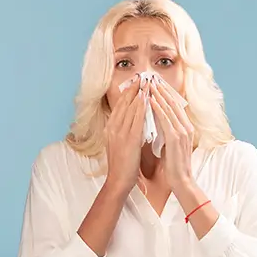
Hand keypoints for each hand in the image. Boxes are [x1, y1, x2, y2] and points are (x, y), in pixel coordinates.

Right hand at [104, 78, 148, 193]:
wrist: (118, 181)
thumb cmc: (122, 165)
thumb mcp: (120, 145)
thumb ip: (125, 132)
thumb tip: (134, 121)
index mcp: (110, 129)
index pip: (120, 106)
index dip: (128, 92)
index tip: (136, 82)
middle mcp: (113, 128)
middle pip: (124, 103)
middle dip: (133, 88)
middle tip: (142, 75)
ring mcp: (120, 133)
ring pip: (130, 108)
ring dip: (138, 93)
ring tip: (146, 81)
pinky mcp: (129, 139)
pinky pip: (136, 119)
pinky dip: (141, 106)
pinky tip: (147, 97)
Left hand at [148, 79, 194, 189]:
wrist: (181, 181)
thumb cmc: (174, 165)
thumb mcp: (170, 144)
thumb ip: (167, 132)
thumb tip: (158, 122)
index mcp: (185, 128)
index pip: (175, 105)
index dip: (165, 93)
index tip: (155, 83)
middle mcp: (186, 126)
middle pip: (173, 102)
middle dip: (161, 89)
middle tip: (151, 77)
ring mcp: (182, 131)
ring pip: (169, 107)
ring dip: (158, 94)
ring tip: (148, 83)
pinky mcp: (176, 138)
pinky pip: (165, 119)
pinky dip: (157, 108)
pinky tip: (149, 100)